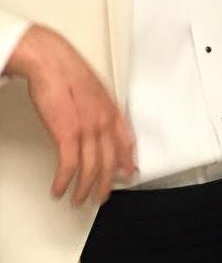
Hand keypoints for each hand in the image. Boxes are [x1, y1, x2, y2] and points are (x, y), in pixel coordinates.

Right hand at [6, 24, 135, 205]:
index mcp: (111, 109)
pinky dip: (64, 182)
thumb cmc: (68, 71)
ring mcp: (87, 128)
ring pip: (91, 167)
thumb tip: (99, 119)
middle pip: (110, 160)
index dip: (127, 160)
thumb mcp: (94, 90)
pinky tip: (60, 190)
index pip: (126, 141)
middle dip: (106, 183)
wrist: (52, 62)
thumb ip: (99, 108)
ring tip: (78, 200)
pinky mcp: (67, 134)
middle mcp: (103, 121)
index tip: (128, 172)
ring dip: (84, 188)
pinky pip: (69, 166)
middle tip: (102, 196)